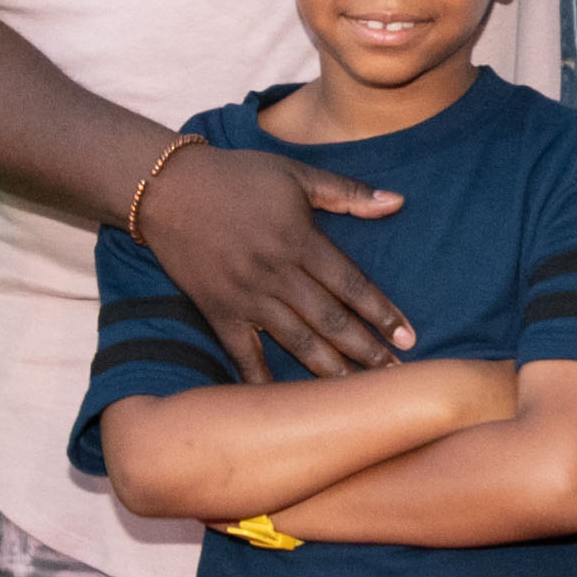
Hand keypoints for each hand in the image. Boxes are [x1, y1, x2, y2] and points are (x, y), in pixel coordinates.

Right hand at [142, 140, 413, 378]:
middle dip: (367, 350)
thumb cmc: (236, 176)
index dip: (382, 312)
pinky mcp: (218, 311)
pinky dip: (262, 379)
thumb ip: (346, 192)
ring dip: (331, 369)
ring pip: (297, 341)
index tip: (408, 338)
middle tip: (396, 376)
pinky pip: (244, 353)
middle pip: (331, 320)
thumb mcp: (294, 173)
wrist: (168, 189)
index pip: (351, 284)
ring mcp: (247, 296)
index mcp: (299, 240)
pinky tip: (286, 403)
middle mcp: (276, 273)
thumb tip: (397, 202)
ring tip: (359, 393)